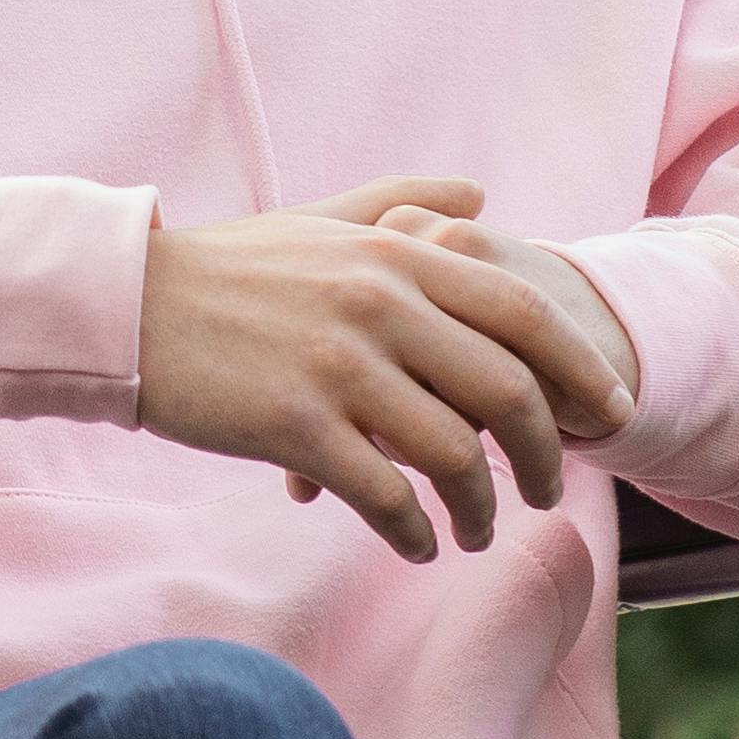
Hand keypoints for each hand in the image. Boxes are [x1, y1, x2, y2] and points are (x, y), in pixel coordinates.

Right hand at [138, 174, 638, 562]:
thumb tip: (482, 194)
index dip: (582, 367)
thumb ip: (404, 201)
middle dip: (544, 452)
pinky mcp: (295, 425)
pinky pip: (384, 495)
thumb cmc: (229, 270)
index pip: (523, 312)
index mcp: (395, 254)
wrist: (128, 308)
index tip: (611, 413)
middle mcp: (379, 305)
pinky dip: (414, 530)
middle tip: (548, 490)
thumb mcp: (321, 219)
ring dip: (480, 507)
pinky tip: (417, 544)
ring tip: (478, 531)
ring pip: (452, 454)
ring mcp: (338, 367)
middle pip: (505, 391)